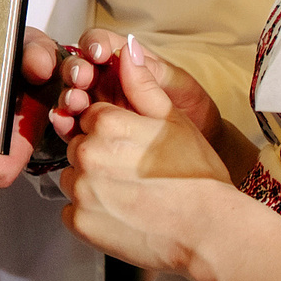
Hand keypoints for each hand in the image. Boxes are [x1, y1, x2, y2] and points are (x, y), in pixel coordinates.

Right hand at [46, 27, 221, 143]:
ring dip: (68, 95)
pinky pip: (72, 124)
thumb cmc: (194, 113)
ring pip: (72, 94)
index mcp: (127, 62)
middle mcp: (108, 81)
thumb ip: (152, 71)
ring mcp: (99, 106)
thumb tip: (128, 48)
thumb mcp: (180, 87)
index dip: (94, 44)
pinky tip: (64, 121)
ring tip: (74, 103)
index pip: (101, 43)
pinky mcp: (92, 132)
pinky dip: (64, 122)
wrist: (197, 153)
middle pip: (80, 66)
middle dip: (76, 70)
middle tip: (82, 79)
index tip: (98, 54)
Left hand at [56, 41, 237, 271]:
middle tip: (134, 174)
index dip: (113, 132)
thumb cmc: (197, 176)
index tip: (132, 148)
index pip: (91, 117)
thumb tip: (127, 50)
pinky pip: (72, 212)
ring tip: (129, 196)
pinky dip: (90, 214)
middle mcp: (86, 153)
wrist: (208, 230)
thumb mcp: (174, 120)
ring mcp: (80, 189)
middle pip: (79, 147)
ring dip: (91, 184)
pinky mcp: (79, 223)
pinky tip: (121, 215)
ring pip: (73, 178)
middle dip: (99, 156)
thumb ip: (143, 85)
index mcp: (106, 122)